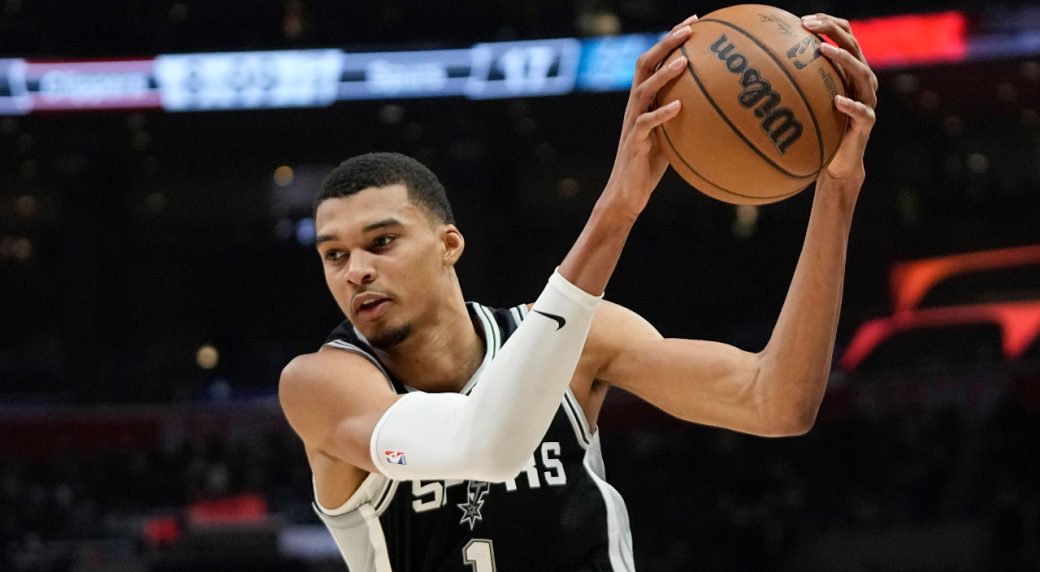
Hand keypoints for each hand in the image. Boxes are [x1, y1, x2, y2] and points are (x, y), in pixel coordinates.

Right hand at [602, 14, 698, 218]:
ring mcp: (633, 122)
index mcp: (643, 100)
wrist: (627, 193)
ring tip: (685, 61)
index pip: (654, 61)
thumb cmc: (650, 166)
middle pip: (645, 65)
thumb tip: (720, 108)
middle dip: (666, 44)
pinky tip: (679, 106)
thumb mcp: (671, 135)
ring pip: (644, 89)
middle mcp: (635, 106)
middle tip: (689, 29)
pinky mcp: (634, 142)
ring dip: (665, 74)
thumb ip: (685, 118)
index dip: (670, 39)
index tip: (693, 22)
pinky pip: (648, 123)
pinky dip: (663, 113)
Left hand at [802, 13, 877, 186]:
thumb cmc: (819, 129)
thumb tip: (756, 70)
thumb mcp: (806, 102)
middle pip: (853, 46)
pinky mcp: (867, 121)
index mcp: (849, 70)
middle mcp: (862, 80)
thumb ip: (795, 84)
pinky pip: (861, 111)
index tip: (802, 20)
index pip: (845, 36)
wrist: (838, 161)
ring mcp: (867, 100)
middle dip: (832, 31)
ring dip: (843, 59)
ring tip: (823, 50)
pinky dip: (850, 105)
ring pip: (862, 72)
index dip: (827, 24)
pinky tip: (836, 100)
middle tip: (809, 26)